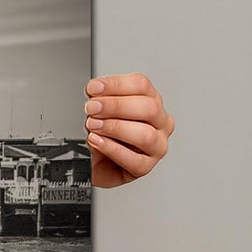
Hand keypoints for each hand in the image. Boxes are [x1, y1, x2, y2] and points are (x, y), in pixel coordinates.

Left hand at [83, 72, 173, 187]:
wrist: (97, 164)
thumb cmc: (103, 134)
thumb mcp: (100, 111)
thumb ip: (100, 99)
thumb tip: (94, 90)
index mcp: (151, 101)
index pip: (141, 85)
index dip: (116, 85)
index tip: (94, 88)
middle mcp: (159, 122)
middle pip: (148, 108)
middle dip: (115, 106)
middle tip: (92, 108)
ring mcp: (157, 146)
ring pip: (145, 135)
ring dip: (115, 128)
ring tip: (93, 125)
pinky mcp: (147, 166)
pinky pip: (134, 159)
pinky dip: (112, 148)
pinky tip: (97, 141)